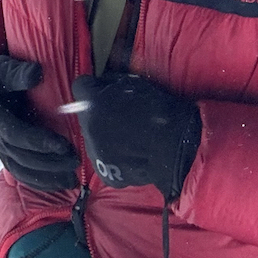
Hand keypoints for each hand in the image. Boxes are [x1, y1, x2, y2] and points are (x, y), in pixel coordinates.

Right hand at [0, 53, 78, 192]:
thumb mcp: (1, 67)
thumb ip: (18, 72)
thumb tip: (38, 73)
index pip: (16, 135)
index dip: (39, 142)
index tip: (63, 145)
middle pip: (21, 157)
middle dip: (49, 163)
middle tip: (75, 160)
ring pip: (21, 170)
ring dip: (47, 177)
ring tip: (72, 179)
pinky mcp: (5, 154)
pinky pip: (21, 173)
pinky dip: (39, 181)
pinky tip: (59, 183)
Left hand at [72, 74, 201, 199]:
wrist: (177, 148)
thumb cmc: (157, 111)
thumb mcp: (132, 83)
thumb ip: (109, 82)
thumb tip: (100, 85)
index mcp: (92, 103)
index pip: (80, 87)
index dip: (92, 88)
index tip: (102, 91)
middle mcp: (88, 128)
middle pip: (85, 115)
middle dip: (97, 114)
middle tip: (119, 117)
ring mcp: (96, 154)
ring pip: (92, 139)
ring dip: (103, 136)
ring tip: (127, 138)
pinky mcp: (106, 175)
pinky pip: (103, 161)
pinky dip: (113, 157)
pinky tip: (131, 155)